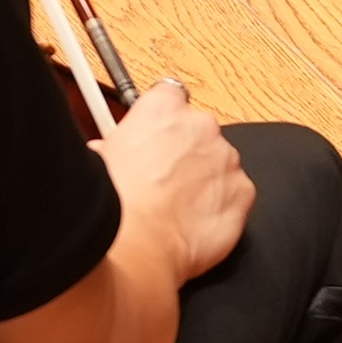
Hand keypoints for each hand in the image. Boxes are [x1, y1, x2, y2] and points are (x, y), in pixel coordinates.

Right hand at [96, 78, 253, 281]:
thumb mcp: (98, 161)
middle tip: (160, 184)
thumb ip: (111, 147)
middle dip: (184, 155)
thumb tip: (104, 153)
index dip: (162, 121)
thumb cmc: (111, 203)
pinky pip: (235, 196)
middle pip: (198, 134)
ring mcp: (227, 158)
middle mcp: (201, 125)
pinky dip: (220, 209)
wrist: (134, 245)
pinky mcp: (243, 192)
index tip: (155, 138)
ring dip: (203, 182)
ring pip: (219, 165)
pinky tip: (194, 226)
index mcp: (164, 108)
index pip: (170, 96)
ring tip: (174, 211)